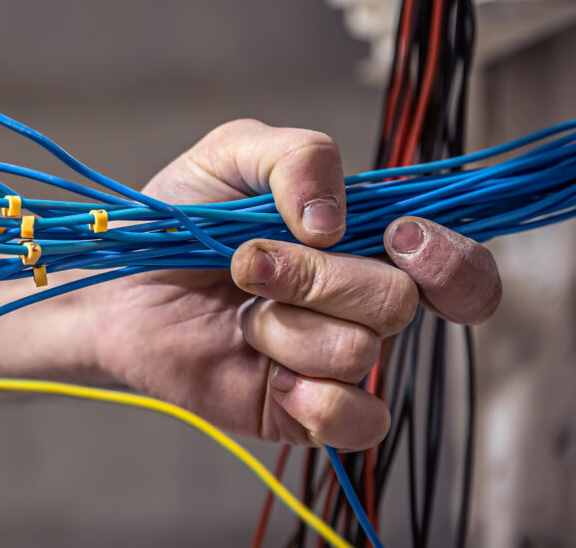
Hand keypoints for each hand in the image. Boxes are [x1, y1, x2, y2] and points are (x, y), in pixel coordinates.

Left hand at [87, 119, 501, 449]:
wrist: (115, 287)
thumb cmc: (179, 221)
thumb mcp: (233, 154)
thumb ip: (297, 155)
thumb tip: (334, 219)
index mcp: (367, 244)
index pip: (460, 269)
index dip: (450, 260)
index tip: (396, 237)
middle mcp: (362, 305)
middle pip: (397, 303)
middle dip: (314, 278)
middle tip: (247, 265)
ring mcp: (335, 362)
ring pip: (359, 354)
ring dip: (284, 327)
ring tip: (240, 315)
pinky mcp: (306, 413)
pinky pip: (356, 422)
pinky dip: (313, 398)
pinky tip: (267, 373)